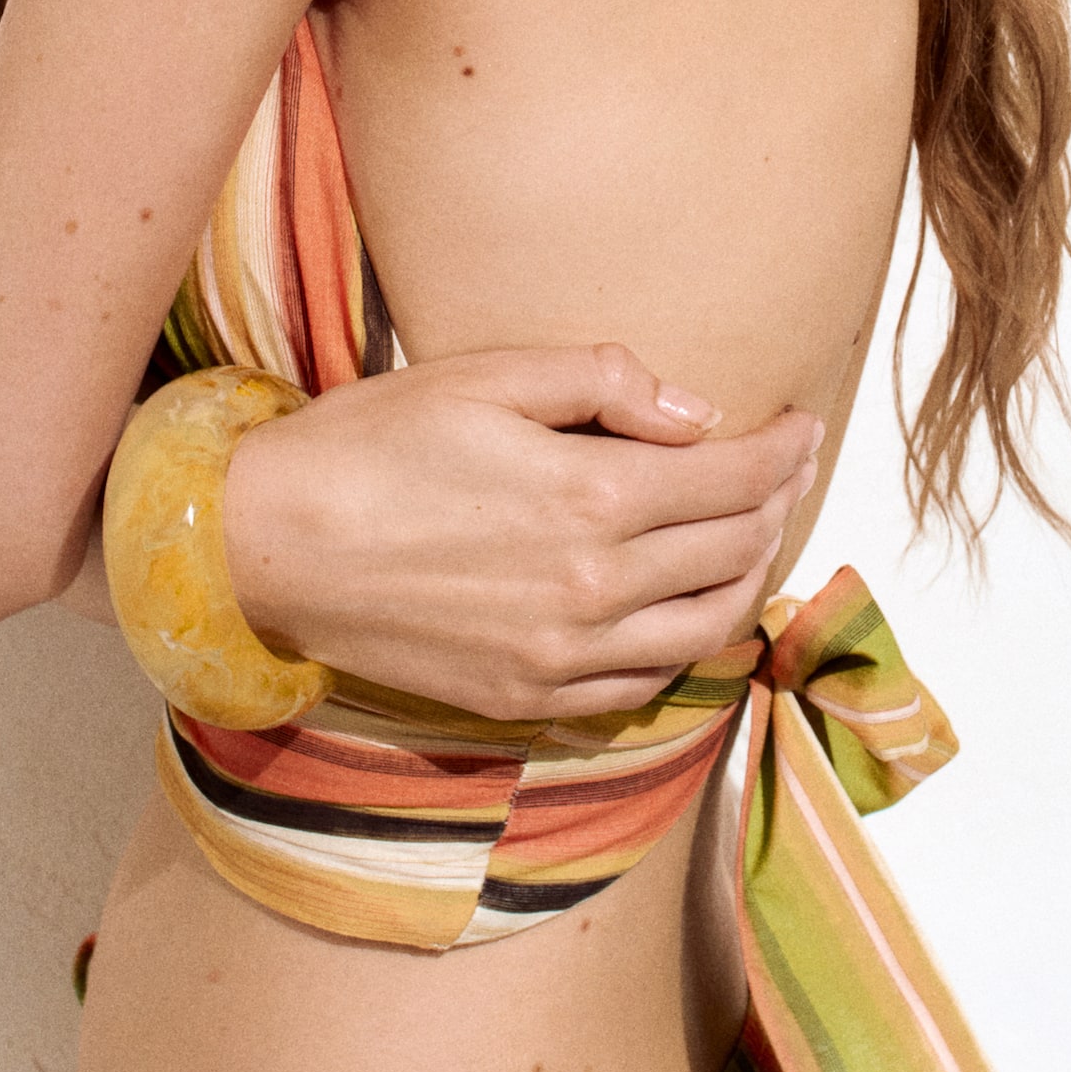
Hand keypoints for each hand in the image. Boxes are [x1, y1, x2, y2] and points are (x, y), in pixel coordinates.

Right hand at [221, 343, 821, 720]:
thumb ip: (604, 383)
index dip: (781, 449)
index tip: (801, 425)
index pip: (731, 477)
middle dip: (775, 502)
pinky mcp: (529, 697)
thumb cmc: (370, 444)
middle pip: (732, 550)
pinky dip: (685, 643)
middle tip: (786, 467)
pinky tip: (683, 606)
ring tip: (753, 533)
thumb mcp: (486, 374)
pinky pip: (643, 682)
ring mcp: (563, 656)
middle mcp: (593, 588)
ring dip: (746, 576)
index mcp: (591, 497)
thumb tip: (695, 415)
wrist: (269, 547)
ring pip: (704, 628)